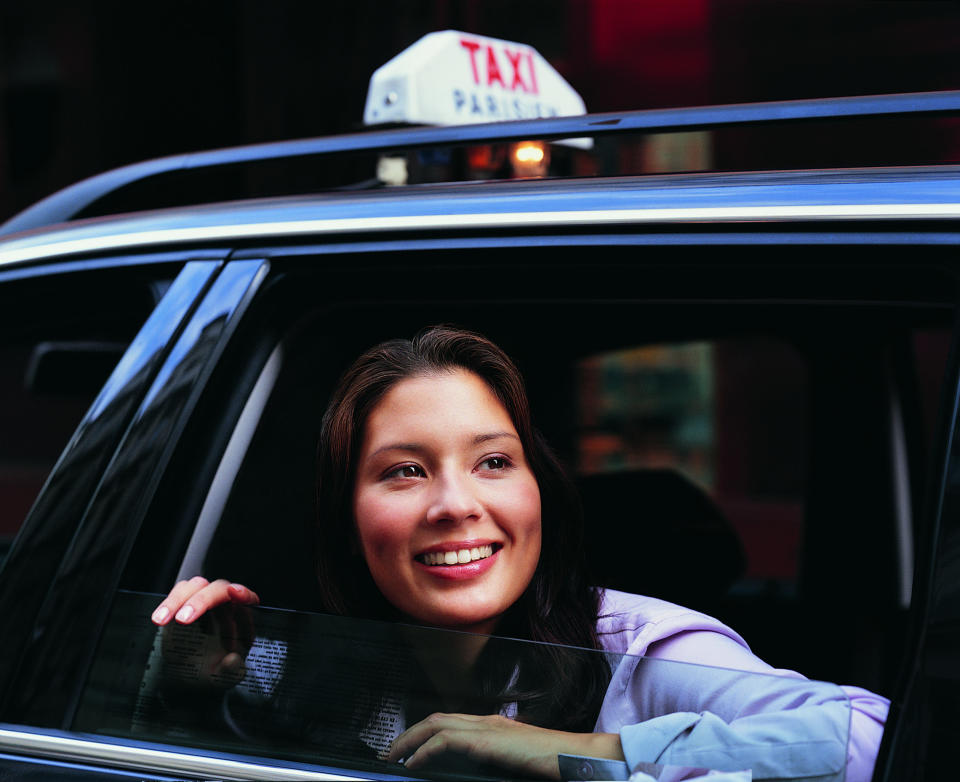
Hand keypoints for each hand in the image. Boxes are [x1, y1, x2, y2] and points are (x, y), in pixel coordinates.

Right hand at [151, 577, 259, 688]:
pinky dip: (167, 605)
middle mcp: (224, 605)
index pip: (247, 599)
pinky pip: (177, 595)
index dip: (243, 594)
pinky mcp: (184, 604)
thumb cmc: (216, 672)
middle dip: (201, 601)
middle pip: (217, 590)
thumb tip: (232, 660)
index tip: (234, 593)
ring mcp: (204, 602)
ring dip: (178, 600)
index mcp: (241, 619)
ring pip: (195, 587)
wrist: (194, 678)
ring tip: (163, 620)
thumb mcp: (225, 677)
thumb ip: (232, 671)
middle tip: (183, 620)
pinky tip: (159, 620)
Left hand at [387, 712, 623, 779]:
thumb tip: (471, 770)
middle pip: (436, 719)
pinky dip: (425, 750)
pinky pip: (446, 740)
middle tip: (390, 752)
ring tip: (393, 757)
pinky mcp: (488, 741)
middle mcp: (487, 722)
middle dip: (408, 734)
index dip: (424, 733)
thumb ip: (494, 762)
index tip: (407, 750)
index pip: (450, 722)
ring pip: (436, 724)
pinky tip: (414, 763)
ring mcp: (487, 728)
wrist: (576, 758)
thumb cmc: (552, 764)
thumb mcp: (516, 762)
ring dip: (409, 739)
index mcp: (493, 727)